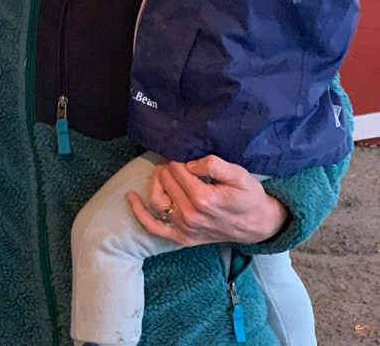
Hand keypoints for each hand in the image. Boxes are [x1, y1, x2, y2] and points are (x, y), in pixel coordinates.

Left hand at [127, 154, 287, 246]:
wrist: (258, 226)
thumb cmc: (249, 197)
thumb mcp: (239, 174)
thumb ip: (213, 164)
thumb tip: (189, 162)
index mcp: (203, 199)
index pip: (176, 169)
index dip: (176, 157)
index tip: (179, 151)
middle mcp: (190, 215)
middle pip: (165, 181)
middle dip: (166, 166)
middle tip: (172, 158)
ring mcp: (185, 229)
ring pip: (155, 200)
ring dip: (154, 182)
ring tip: (163, 172)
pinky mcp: (182, 238)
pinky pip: (153, 227)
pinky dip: (139, 212)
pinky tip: (131, 198)